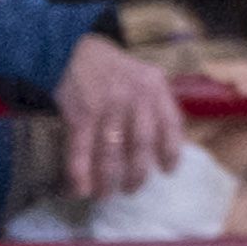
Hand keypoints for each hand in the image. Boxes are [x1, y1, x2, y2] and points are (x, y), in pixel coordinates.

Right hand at [52, 30, 190, 204]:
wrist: (74, 51)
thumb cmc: (113, 70)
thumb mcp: (144, 77)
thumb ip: (158, 104)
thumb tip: (169, 144)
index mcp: (155, 87)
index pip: (172, 124)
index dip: (171, 151)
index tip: (168, 171)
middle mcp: (135, 97)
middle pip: (141, 144)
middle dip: (137, 173)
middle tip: (132, 189)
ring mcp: (107, 106)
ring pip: (111, 152)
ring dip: (108, 179)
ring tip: (105, 194)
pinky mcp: (80, 114)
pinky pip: (82, 150)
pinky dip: (80, 173)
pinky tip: (80, 190)